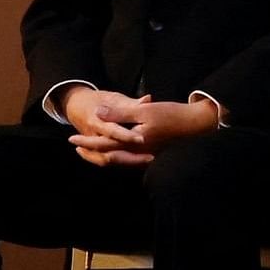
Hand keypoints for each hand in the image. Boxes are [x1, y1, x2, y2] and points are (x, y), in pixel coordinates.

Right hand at [60, 86, 148, 163]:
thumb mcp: (113, 98)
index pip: (111, 131)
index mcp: (96, 121)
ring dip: (125, 162)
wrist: (75, 106)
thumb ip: (130, 103)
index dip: (126, 136)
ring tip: (146, 161)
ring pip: (106, 160)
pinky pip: (104, 160)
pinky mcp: (93, 150)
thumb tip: (148, 99)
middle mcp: (92, 136)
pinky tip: (138, 163)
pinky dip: (120, 162)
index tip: (141, 139)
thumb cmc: (97, 100)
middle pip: (108, 152)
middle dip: (129, 157)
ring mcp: (91, 145)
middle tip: (150, 157)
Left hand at [70, 93, 213, 165]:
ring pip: (118, 159)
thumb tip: (98, 113)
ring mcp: (145, 154)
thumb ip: (119, 113)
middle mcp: (137, 152)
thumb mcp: (144, 110)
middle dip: (92, 152)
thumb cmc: (171, 115)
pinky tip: (116, 149)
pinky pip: (129, 157)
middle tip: (77, 148)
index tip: (72, 139)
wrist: (197, 124)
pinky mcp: (152, 152)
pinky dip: (117, 154)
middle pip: (108, 157)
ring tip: (93, 149)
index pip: (103, 143)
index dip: (86, 141)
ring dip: (103, 154)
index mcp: (132, 142)